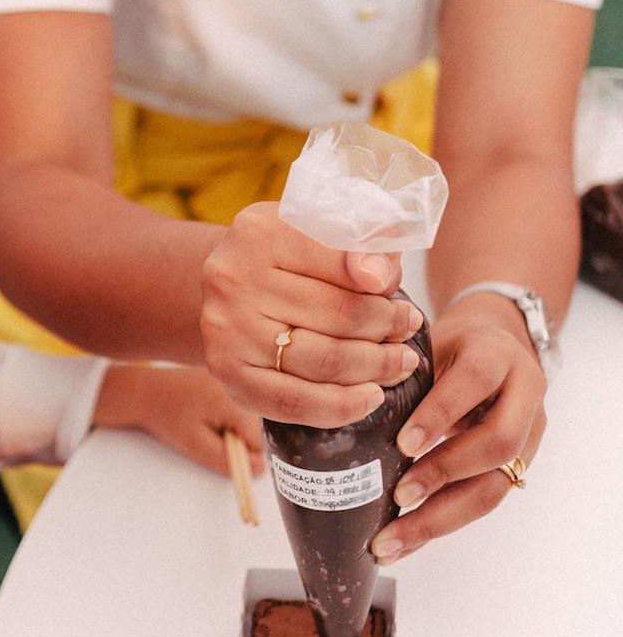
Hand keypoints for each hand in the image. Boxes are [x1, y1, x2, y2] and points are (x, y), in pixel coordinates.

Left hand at [93, 361, 265, 477]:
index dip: (241, 453)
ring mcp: (230, 381)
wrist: (144, 392)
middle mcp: (237, 387)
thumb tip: (260, 469)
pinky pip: (234, 404)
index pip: (258, 439)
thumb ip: (229, 460)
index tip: (218, 449)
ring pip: (244, 416)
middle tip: (206, 434)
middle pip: (253, 427)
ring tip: (202, 422)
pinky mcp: (222, 379)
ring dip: (228, 426)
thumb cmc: (168, 418)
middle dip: (235, 438)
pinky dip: (222, 413)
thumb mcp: (197, 446)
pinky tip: (202, 412)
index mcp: (234, 402)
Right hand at [199, 203, 424, 424]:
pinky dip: (340, 406)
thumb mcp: (313, 230)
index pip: (339, 261)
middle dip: (386, 327)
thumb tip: (382, 275)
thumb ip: (358, 242)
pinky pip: (292, 403)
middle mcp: (234, 279)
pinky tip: (370, 399)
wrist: (226, 291)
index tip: (401, 296)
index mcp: (260, 232)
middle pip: (337, 315)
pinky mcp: (227, 374)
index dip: (382, 283)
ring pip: (322, 361)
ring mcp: (227, 331)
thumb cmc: (283, 260)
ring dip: (375, 368)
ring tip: (400, 364)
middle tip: (409, 330)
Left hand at [371, 296, 546, 563]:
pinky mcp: (518, 468)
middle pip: (497, 444)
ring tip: (392, 541)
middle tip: (398, 499)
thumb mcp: (431, 341)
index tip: (402, 445)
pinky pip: (483, 502)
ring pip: (495, 487)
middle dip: (444, 475)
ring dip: (441, 518)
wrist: (499, 343)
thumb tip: (348, 408)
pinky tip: (406, 541)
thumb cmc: (452, 344)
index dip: (439, 414)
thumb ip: (405, 370)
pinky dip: (441, 524)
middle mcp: (524, 396)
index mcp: (497, 354)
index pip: (474, 381)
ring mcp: (528, 437)